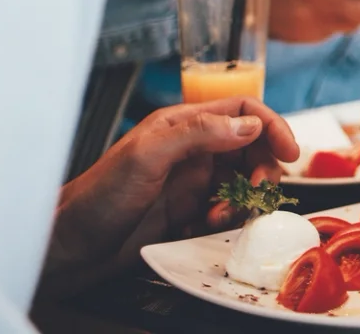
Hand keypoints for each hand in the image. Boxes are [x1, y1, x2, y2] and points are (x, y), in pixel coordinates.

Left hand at [40, 99, 298, 296]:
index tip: (289, 151)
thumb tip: (249, 125)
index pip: (243, 111)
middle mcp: (193, 149)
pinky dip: (228, 218)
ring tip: (223, 214)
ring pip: (243, 179)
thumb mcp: (148, 155)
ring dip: (245, 197)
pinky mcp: (189, 211)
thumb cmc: (96, 196)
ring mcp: (192, 181)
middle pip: (252, 146)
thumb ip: (199, 133)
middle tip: (257, 190)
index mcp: (183, 124)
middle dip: (263, 167)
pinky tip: (207, 226)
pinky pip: (228, 209)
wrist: (69, 247)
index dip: (271, 127)